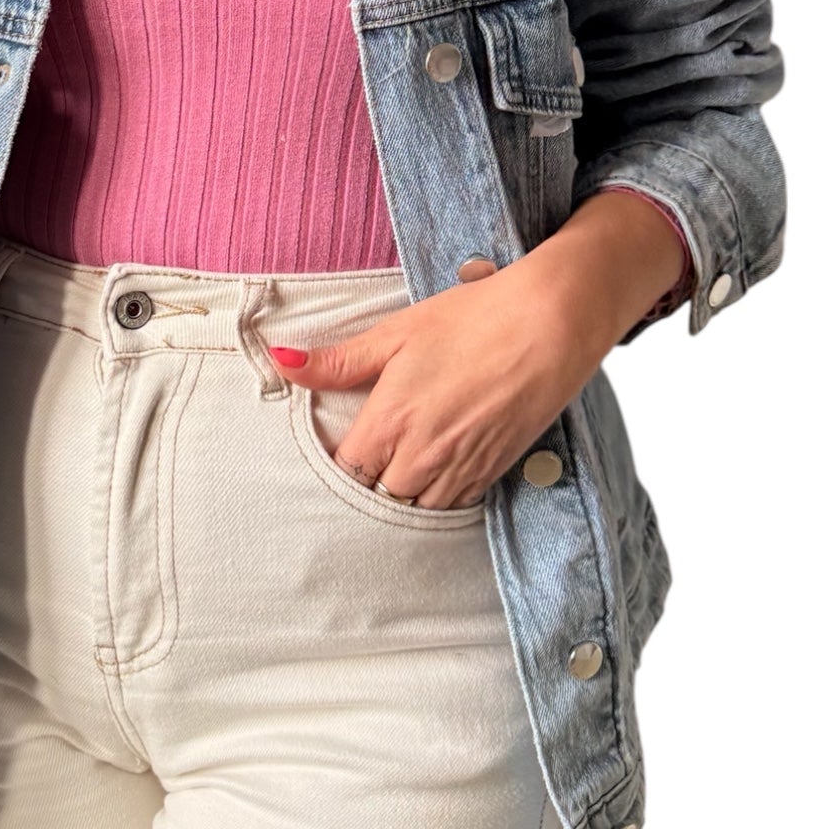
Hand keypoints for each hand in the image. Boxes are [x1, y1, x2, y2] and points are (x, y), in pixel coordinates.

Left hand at [266, 247, 614, 510]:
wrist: (549, 324)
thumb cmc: (472, 319)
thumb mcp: (397, 332)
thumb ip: (338, 360)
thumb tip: (280, 360)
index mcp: (391, 420)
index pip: (345, 471)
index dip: (336, 465)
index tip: (337, 449)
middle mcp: (422, 454)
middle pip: (378, 499)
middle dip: (368, 485)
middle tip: (367, 460)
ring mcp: (460, 467)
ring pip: (415, 509)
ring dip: (403, 496)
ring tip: (397, 470)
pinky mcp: (493, 471)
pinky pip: (453, 506)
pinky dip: (437, 498)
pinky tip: (434, 474)